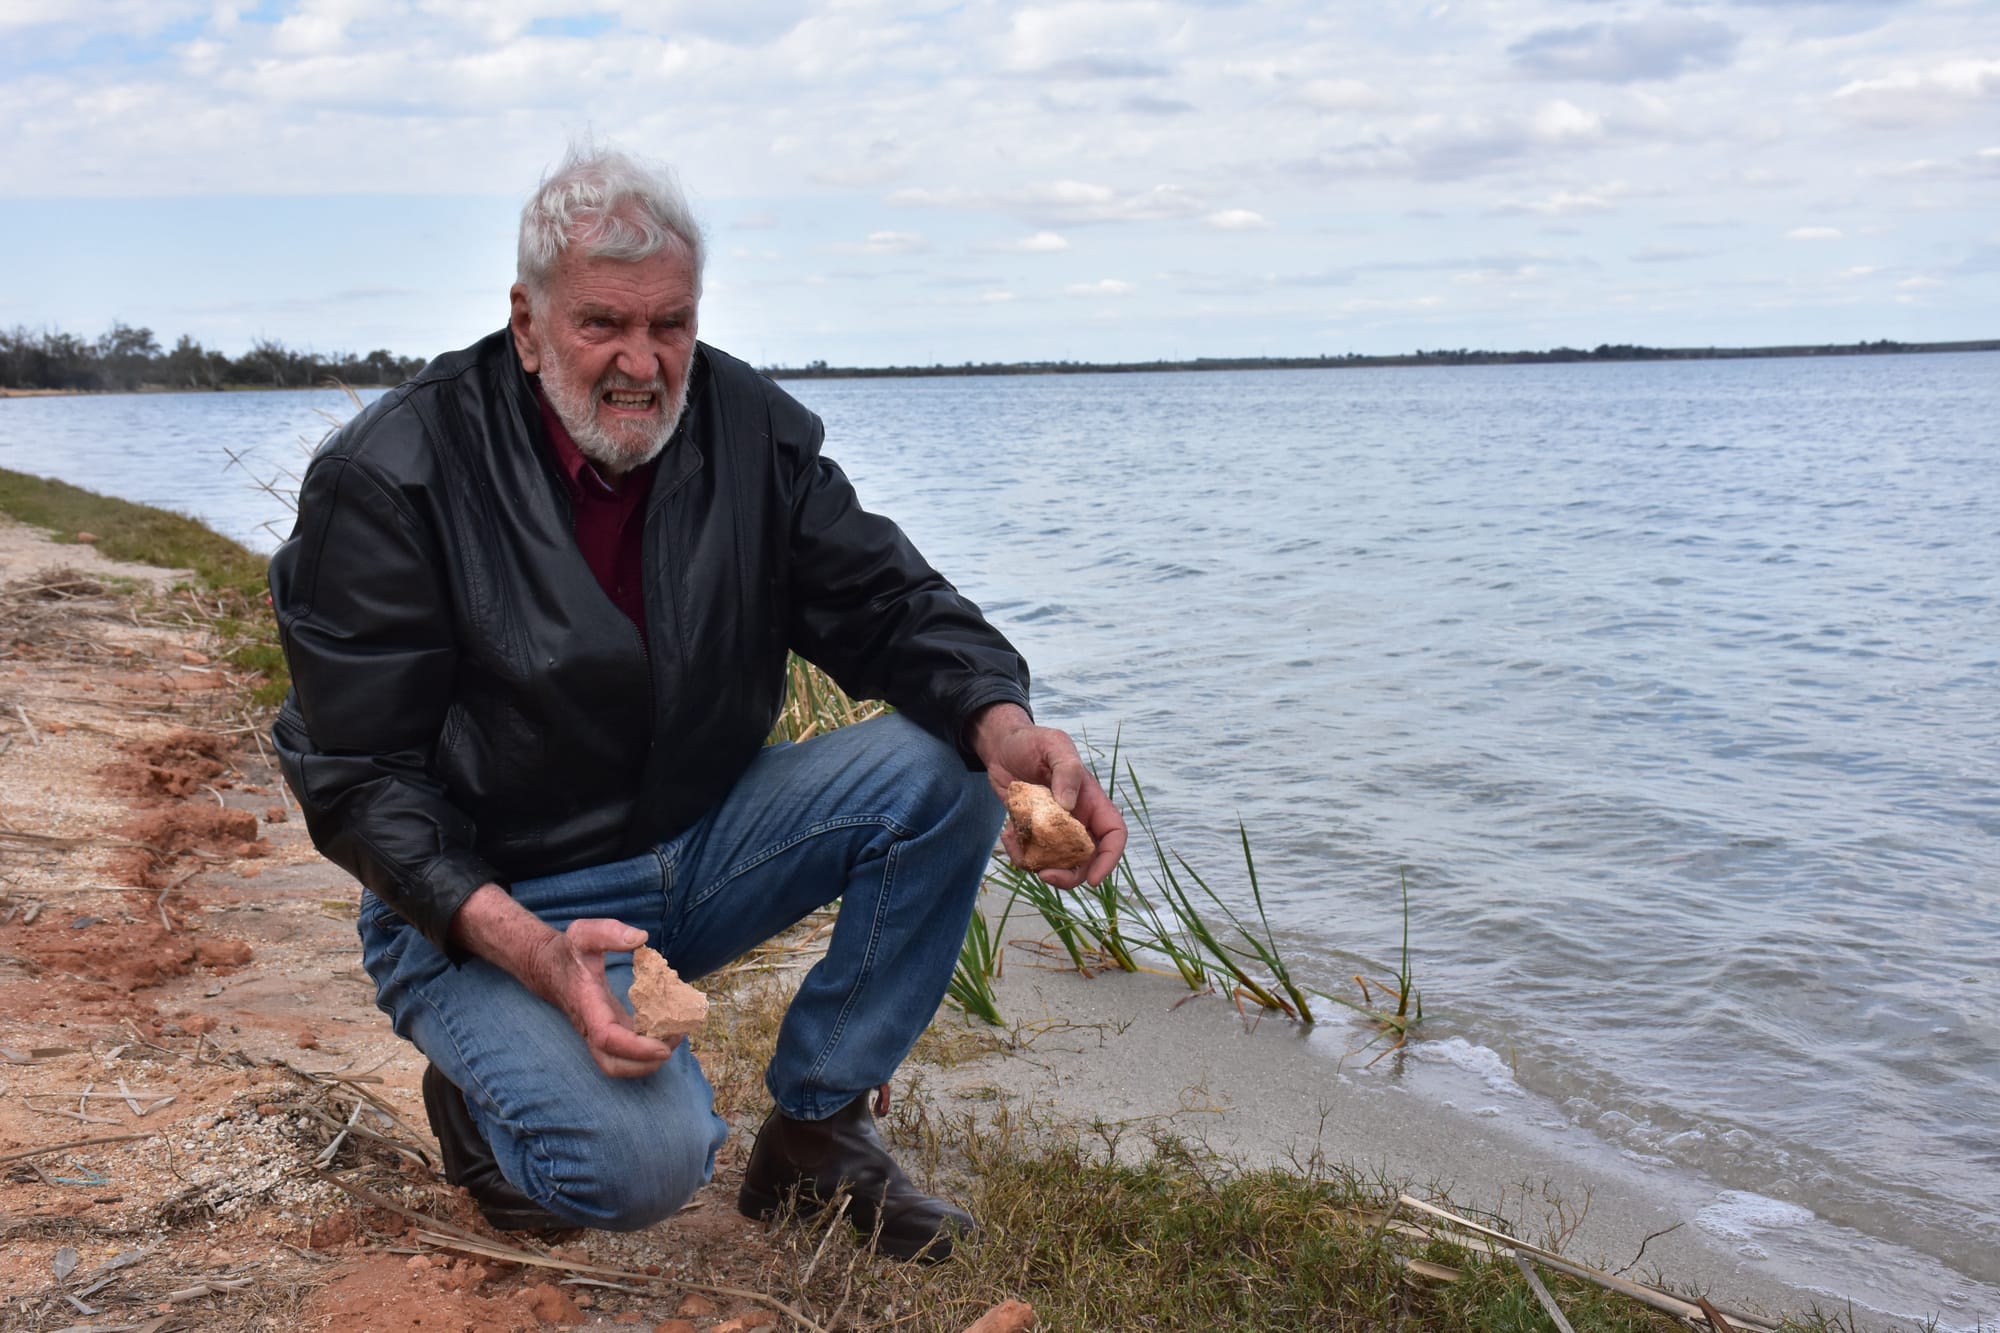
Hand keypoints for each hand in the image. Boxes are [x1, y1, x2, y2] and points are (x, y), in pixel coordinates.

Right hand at [449, 886, 677, 1077]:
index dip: (635, 1048)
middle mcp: (591, 1026)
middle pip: (612, 1065)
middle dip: (645, 1064)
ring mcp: (597, 1032)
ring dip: (647, 1062)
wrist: (547, 966)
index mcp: (587, 1005)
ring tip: (674, 1036)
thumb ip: (610, 932)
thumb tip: (640, 938)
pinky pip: (624, 1052)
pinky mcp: (606, 1031)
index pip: (607, 1038)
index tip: (663, 1046)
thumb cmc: (569, 951)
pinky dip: (645, 1050)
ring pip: (617, 1065)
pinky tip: (665, 1029)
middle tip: (674, 1040)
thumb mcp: (584, 932)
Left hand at [967, 703, 1126, 888]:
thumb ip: (1066, 771)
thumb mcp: (1053, 745)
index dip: (1109, 859)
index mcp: (1091, 801)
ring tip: (1015, 846)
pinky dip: (1019, 854)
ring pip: (1059, 863)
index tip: (1093, 878)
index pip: (1113, 834)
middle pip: (1087, 859)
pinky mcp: (1032, 833)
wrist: (1002, 746)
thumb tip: (1069, 806)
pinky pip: (1032, 855)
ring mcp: (1054, 828)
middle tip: (1046, 875)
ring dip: (1039, 866)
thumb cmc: (1032, 741)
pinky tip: (1007, 835)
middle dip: (1070, 875)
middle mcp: (1077, 819)